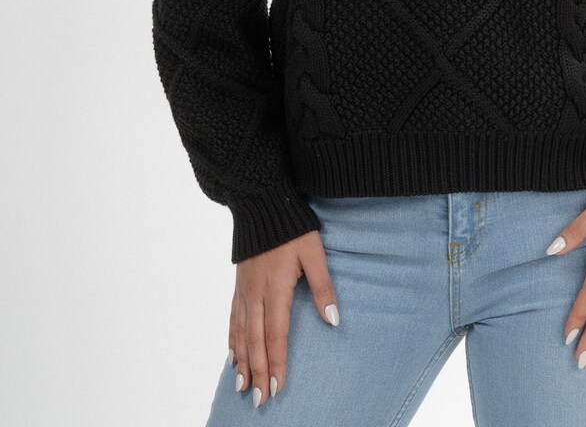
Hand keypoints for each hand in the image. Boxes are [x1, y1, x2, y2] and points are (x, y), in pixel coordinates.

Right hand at [229, 230, 338, 406]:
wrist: (261, 203)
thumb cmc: (292, 228)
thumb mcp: (314, 253)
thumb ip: (323, 286)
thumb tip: (333, 319)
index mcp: (276, 289)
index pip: (276, 335)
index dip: (276, 363)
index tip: (276, 388)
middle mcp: (256, 294)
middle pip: (255, 341)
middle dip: (257, 372)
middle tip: (259, 400)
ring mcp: (244, 290)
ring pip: (241, 333)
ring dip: (242, 362)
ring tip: (242, 386)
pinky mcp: (239, 284)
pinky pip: (233, 318)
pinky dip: (232, 340)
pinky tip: (232, 354)